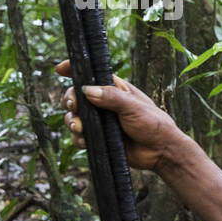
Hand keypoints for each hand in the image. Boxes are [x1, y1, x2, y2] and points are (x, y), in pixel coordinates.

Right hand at [56, 59, 178, 172]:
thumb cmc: (153, 124)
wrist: (161, 151)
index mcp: (115, 90)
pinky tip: (87, 141)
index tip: (60, 69)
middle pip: (76, 97)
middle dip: (70, 100)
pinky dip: (79, 139)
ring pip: (74, 118)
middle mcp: (104, 104)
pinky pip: (79, 138)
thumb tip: (86, 90)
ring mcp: (100, 122)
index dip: (74, 70)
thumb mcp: (133, 107)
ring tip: (80, 127)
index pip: (91, 75)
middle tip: (74, 105)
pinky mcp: (99, 139)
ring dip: (73, 122)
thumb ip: (111, 97)